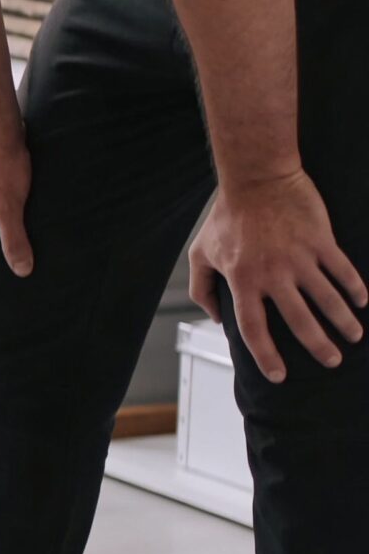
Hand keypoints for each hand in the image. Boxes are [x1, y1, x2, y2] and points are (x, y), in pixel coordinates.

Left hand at [190, 170, 366, 382]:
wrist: (256, 178)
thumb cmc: (226, 217)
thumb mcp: (200, 253)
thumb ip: (202, 288)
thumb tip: (217, 318)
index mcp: (242, 281)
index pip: (254, 329)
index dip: (266, 356)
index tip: (279, 375)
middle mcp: (272, 274)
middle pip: (299, 321)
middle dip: (318, 346)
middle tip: (332, 361)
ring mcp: (299, 258)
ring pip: (327, 299)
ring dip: (344, 322)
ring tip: (354, 336)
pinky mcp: (321, 241)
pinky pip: (343, 270)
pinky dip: (355, 288)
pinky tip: (363, 301)